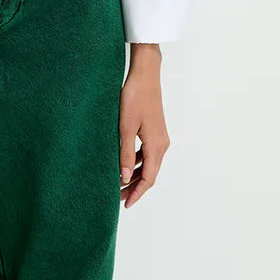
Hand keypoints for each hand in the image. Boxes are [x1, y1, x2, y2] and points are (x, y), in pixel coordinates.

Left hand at [119, 44, 169, 207]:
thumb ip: (124, 153)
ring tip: (118, 183)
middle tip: (117, 197)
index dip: (137, 193)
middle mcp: (162, 144)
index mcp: (156, 146)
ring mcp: (160, 137)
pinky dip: (136, 162)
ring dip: (134, 175)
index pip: (148, 178)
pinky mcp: (155, 130)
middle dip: (134, 187)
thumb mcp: (125, 127)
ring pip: (148, 164)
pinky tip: (124, 163)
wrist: (145, 75)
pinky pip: (147, 153)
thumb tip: (123, 178)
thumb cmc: (134, 97)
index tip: (125, 205)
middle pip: (149, 174)